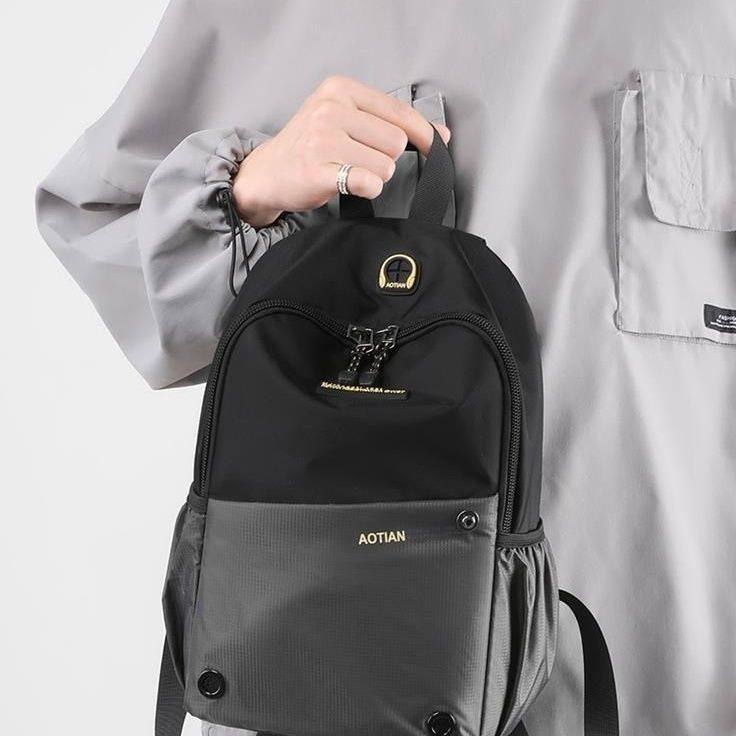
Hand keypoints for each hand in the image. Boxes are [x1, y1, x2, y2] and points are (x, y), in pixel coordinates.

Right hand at [232, 76, 450, 226]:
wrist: (269, 172)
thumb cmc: (311, 147)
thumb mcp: (346, 119)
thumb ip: (391, 122)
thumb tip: (441, 135)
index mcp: (340, 89)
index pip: (399, 112)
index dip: (424, 134)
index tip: (438, 146)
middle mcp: (331, 109)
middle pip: (396, 142)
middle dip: (386, 158)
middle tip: (360, 160)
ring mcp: (323, 139)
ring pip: (385, 165)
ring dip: (376, 176)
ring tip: (349, 171)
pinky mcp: (319, 170)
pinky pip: (368, 182)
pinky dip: (367, 189)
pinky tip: (348, 183)